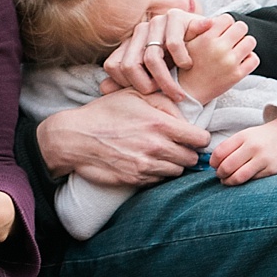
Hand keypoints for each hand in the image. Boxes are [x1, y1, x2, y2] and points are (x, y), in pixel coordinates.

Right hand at [38, 89, 208, 186]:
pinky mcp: (136, 180)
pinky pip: (159, 180)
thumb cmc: (105, 113)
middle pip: (192, 158)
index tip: (192, 136)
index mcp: (160, 124)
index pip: (200, 139)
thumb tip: (184, 117)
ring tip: (160, 153)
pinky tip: (147, 162)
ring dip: (173, 163)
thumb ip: (165, 102)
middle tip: (177, 145)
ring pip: (177, 171)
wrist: (75, 138)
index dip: (199, 137)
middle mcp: (157, 147)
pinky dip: (158, 173)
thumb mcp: (134, 96)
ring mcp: (146, 166)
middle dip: (188, 151)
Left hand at [101, 8, 211, 100]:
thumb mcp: (156, 75)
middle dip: (147, 88)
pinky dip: (181, 60)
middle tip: (164, 97)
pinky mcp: (176, 16)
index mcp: (130, 44)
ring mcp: (157, 22)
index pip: (114, 66)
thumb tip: (104, 88)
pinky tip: (189, 65)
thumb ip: (131, 82)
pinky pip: (172, 44)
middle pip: (130, 65)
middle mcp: (140, 31)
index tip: (148, 95)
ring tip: (179, 92)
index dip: (128, 85)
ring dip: (167, 82)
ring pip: (151, 58)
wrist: (212, 42)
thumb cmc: (180, 64)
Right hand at [176, 16, 257, 103]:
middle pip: (242, 27)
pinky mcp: (237, 75)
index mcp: (207, 38)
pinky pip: (254, 59)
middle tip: (231, 40)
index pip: (227, 18)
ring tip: (235, 50)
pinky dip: (249, 58)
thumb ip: (200, 28)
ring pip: (250, 41)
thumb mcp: (188, 42)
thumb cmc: (188, 64)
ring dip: (244, 44)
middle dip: (237, 32)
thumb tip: (215, 19)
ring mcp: (229, 62)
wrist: (189, 91)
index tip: (222, 31)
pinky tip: (240, 61)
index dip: (226, 24)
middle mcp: (219, 48)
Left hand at [210, 113, 276, 185]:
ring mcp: (263, 158)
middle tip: (221, 176)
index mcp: (243, 136)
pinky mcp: (272, 169)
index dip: (213, 163)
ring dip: (229, 182)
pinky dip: (244, 182)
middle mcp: (252, 146)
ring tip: (228, 181)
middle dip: (220, 174)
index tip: (214, 166)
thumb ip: (232, 146)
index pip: (220, 153)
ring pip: (238, 177)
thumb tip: (214, 163)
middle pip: (226, 166)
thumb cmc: (265, 136)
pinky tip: (243, 180)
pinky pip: (252, 180)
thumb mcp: (248, 135)